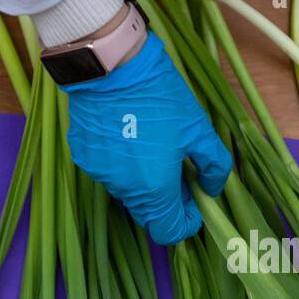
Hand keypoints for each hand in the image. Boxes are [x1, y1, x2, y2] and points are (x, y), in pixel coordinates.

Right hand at [63, 30, 231, 244]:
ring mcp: (100, 174)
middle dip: (167, 201)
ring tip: (153, 149)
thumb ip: (214, 166)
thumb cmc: (161, 98)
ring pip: (128, 193)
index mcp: (154, 188)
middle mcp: (124, 189)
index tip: (194, 200)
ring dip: (144, 182)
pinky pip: (109, 172)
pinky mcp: (84, 156)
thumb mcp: (199, 129)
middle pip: (149, 214)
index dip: (186, 222)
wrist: (112, 66)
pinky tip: (129, 136)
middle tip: (179, 171)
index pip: (169, 231)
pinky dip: (123, 164)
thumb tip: (212, 187)